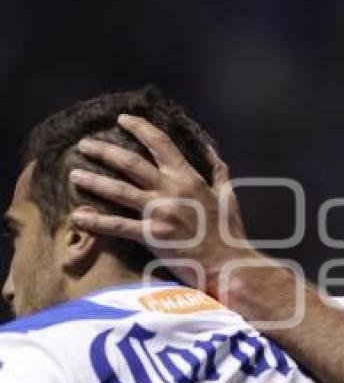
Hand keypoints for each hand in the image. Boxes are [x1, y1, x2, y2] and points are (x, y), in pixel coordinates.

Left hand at [70, 114, 255, 290]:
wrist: (228, 263)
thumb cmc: (229, 232)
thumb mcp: (228, 195)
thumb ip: (218, 170)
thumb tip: (210, 149)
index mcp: (189, 178)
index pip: (161, 143)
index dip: (140, 128)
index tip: (123, 119)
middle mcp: (171, 190)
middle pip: (130, 162)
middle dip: (104, 151)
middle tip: (85, 145)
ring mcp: (160, 212)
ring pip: (119, 190)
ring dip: (93, 181)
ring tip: (75, 175)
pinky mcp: (153, 236)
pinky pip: (118, 226)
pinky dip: (96, 221)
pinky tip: (79, 217)